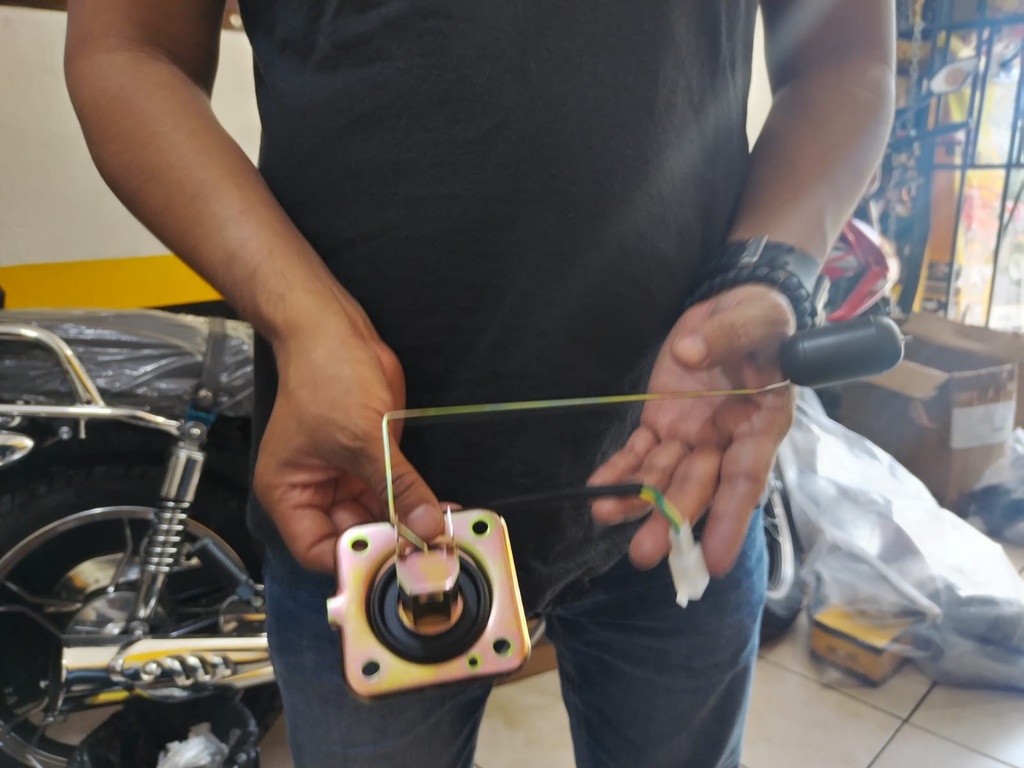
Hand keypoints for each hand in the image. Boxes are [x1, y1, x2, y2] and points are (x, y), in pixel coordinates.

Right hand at [253, 306, 442, 572]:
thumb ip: (397, 486)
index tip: (393, 562)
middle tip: (429, 552)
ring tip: (442, 535)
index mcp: (289, 494)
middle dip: (389, 543)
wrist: (334, 331)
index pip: (319, 551)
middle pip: (353, 537)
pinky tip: (442, 511)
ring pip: (379, 518)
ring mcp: (345, 478)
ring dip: (408, 526)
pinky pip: (395, 494)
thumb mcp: (362, 438)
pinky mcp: (372, 462)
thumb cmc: (324, 377)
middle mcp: (315, 492)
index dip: (354, 559)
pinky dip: (415, 504)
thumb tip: (427, 525)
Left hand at [589, 284, 796, 576]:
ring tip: (604, 516)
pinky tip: (598, 489)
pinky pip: (639, 451)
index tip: (715, 560)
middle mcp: (725, 441)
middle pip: (698, 486)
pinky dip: (619, 470)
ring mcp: (692, 435)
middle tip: (643, 553)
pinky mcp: (663, 422)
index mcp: (760, 424)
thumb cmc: (761, 320)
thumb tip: (692, 352)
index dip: (731, 519)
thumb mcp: (756, 318)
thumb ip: (728, 335)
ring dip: (636, 500)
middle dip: (671, 519)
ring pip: (663, 476)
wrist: (737, 309)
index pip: (746, 477)